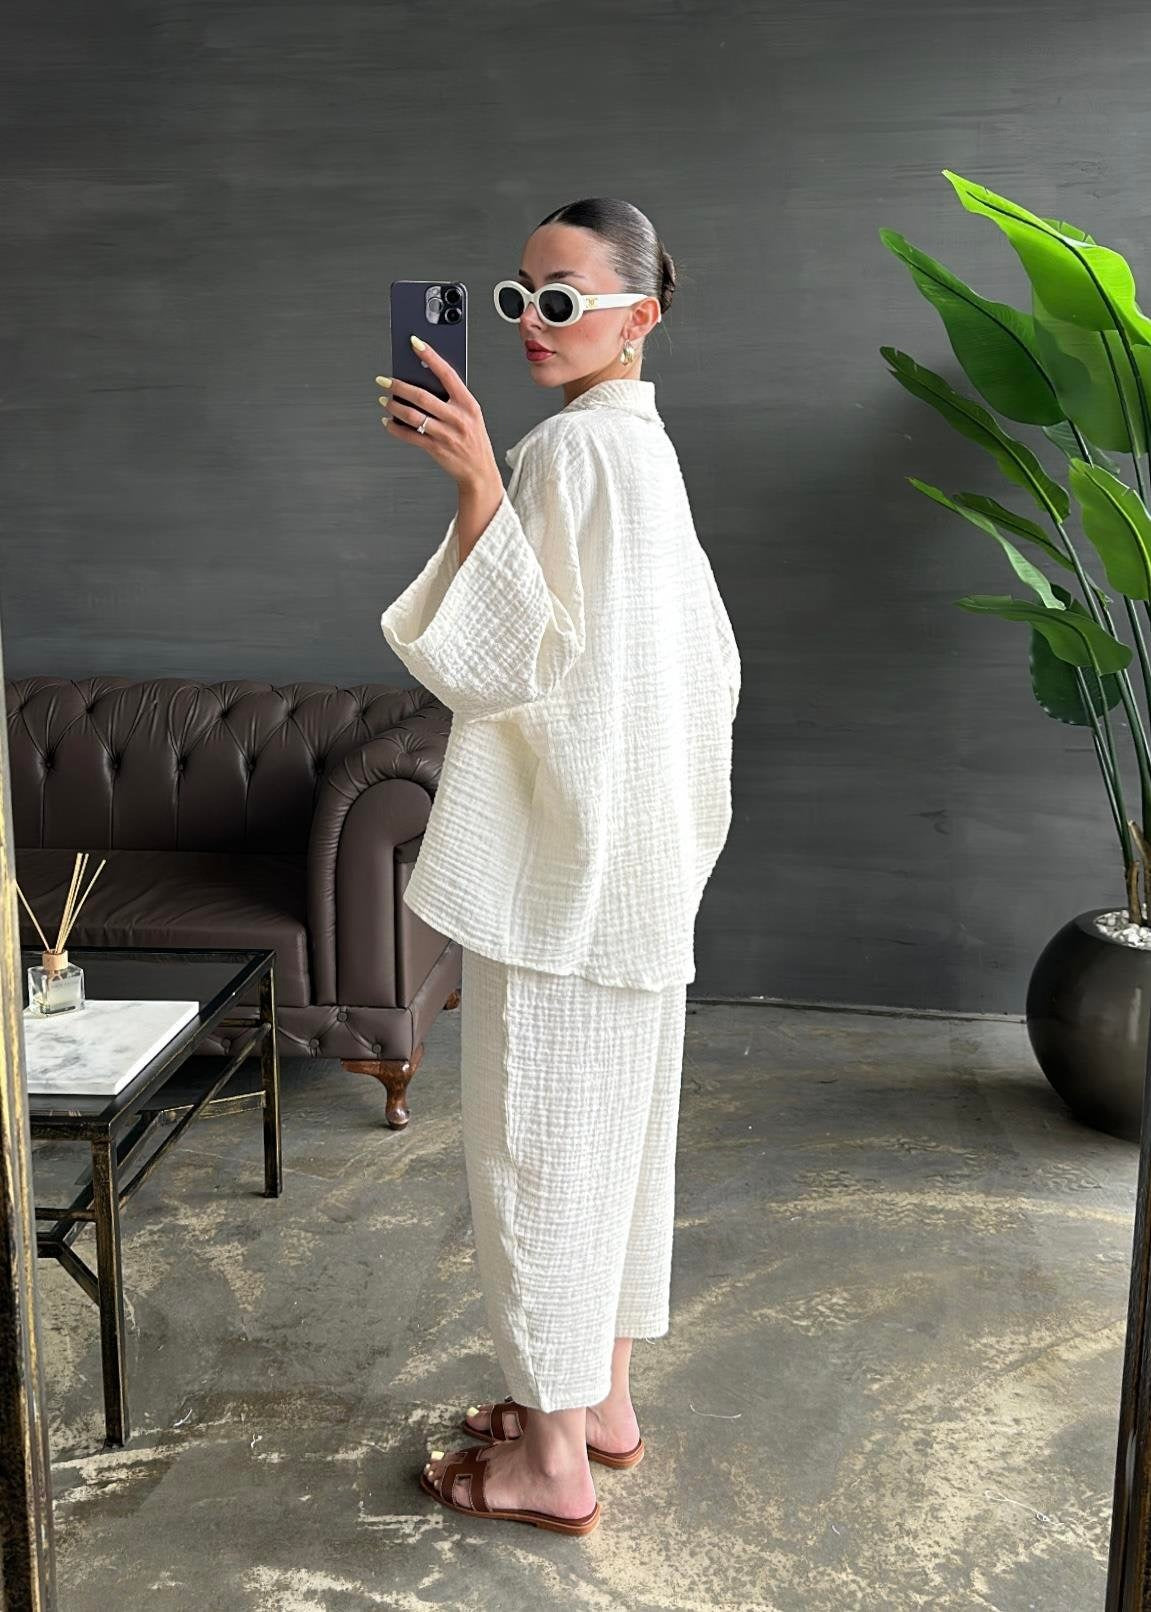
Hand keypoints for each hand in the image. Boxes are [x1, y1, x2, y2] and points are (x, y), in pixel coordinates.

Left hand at [375, 338, 499, 489]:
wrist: (479, 471)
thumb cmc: (473, 439)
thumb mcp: (471, 414)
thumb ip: (452, 398)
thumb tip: (423, 380)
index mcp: (468, 404)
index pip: (447, 374)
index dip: (431, 356)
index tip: (415, 343)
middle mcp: (458, 418)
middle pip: (423, 396)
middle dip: (399, 386)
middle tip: (385, 380)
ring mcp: (446, 434)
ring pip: (413, 416)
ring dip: (394, 406)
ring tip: (385, 400)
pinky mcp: (436, 449)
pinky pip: (410, 436)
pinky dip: (395, 428)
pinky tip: (388, 422)